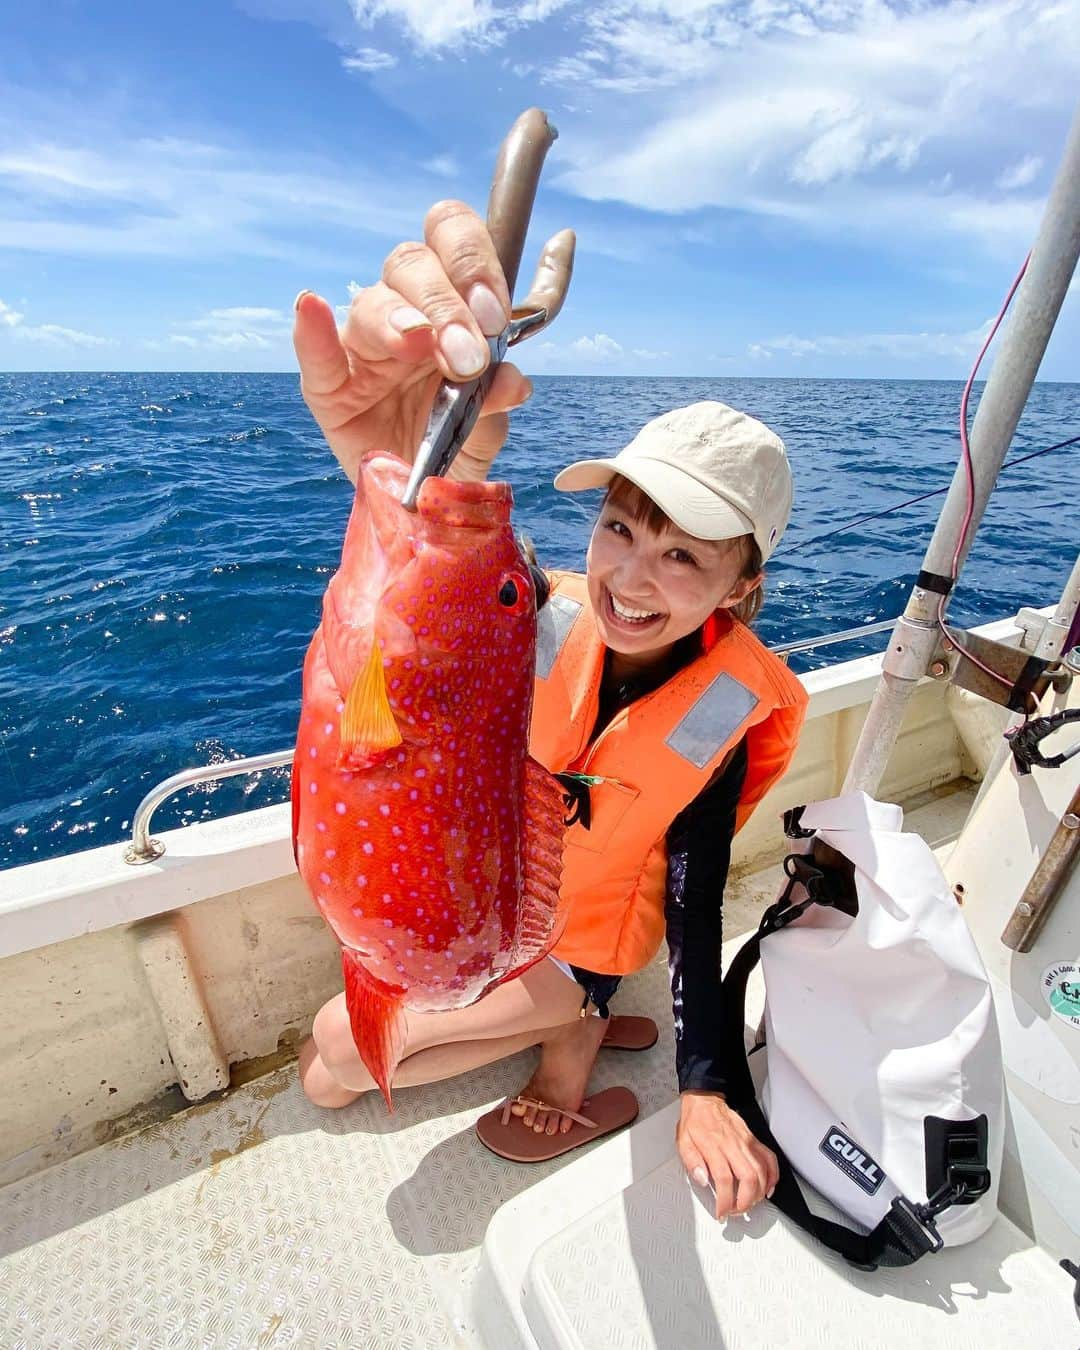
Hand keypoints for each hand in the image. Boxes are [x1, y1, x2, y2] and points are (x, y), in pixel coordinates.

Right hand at [293, 199, 532, 486]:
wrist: (420, 504)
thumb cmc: (453, 451)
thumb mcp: (486, 433)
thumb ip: (498, 405)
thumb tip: (510, 380)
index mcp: (453, 309)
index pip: (456, 246)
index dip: (475, 263)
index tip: (494, 314)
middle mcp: (408, 314)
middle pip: (414, 263)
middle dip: (446, 300)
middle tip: (466, 353)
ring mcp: (364, 347)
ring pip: (374, 300)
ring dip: (403, 318)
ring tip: (420, 345)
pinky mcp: (328, 386)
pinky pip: (316, 351)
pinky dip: (312, 329)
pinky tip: (311, 306)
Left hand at [677, 1091, 778, 1218]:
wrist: (705, 1101)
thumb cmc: (695, 1122)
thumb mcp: (683, 1141)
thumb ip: (691, 1162)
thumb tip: (702, 1179)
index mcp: (714, 1146)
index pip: (724, 1179)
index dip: (725, 1201)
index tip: (721, 1212)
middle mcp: (733, 1145)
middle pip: (749, 1178)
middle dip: (745, 1202)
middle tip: (736, 1211)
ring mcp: (746, 1143)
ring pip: (762, 1172)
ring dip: (759, 1194)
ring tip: (748, 1203)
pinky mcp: (754, 1141)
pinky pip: (770, 1159)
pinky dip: (773, 1176)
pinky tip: (768, 1188)